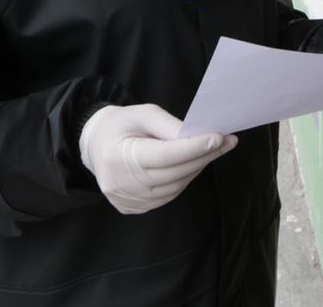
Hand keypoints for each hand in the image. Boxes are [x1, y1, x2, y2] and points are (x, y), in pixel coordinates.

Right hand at [79, 103, 237, 214]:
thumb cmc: (121, 125)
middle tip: (227, 141)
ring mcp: (127, 200)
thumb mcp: (142, 113)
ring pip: (175, 186)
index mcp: (118, 156)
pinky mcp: (133, 208)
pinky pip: (168, 195)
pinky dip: (184, 179)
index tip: (219, 137)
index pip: (164, 155)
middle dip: (204, 156)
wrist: (95, 146)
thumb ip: (168, 125)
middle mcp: (121, 183)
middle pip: (173, 172)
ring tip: (212, 150)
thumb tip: (197, 135)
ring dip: (197, 168)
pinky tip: (192, 164)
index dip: (193, 147)